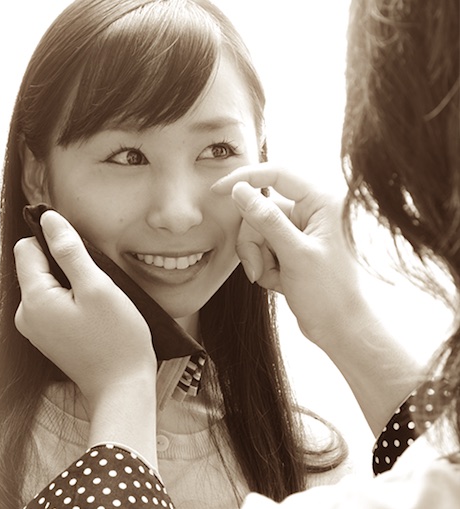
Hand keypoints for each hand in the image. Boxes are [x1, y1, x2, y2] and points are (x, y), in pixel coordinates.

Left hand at [13, 210, 156, 407]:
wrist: (122, 388)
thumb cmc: (116, 339)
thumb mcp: (97, 287)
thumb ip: (69, 250)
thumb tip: (49, 219)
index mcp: (33, 299)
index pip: (27, 247)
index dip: (54, 242)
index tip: (83, 255)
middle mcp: (25, 314)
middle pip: (36, 266)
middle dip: (65, 264)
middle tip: (96, 283)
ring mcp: (35, 328)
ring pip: (47, 284)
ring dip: (71, 283)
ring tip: (97, 301)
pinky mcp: (48, 337)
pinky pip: (53, 303)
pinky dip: (72, 300)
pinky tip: (93, 314)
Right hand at [212, 163, 362, 347]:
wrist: (339, 330)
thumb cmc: (329, 294)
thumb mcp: (294, 255)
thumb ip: (266, 219)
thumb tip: (239, 190)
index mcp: (322, 203)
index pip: (277, 175)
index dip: (244, 179)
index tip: (217, 190)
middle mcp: (312, 212)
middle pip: (260, 210)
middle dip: (253, 241)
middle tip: (256, 268)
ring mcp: (301, 231)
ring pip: (258, 231)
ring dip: (257, 257)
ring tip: (271, 278)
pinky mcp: (292, 248)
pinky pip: (263, 247)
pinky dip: (264, 266)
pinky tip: (280, 283)